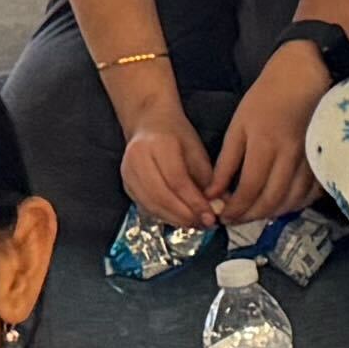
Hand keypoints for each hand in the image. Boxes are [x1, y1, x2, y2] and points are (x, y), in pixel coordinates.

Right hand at [116, 82, 227, 230]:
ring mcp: (127, 171)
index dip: (194, 203)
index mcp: (159, 144)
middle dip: (185, 215)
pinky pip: (145, 206)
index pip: (177, 180)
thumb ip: (209, 181)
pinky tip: (180, 219)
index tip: (211, 216)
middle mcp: (138, 158)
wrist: (149, 123)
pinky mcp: (126, 183)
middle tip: (204, 224)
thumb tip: (222, 208)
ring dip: (175, 220)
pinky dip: (164, 216)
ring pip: (151, 205)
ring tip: (195, 223)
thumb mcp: (197, 152)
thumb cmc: (176, 135)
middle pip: (161, 196)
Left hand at [218, 39, 331, 225]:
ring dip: (272, 213)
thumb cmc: (267, 97)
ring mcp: (309, 159)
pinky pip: (310, 193)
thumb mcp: (239, 125)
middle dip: (251, 216)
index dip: (236, 208)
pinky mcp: (321, 160)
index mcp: (264, 144)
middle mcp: (289, 155)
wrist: (303, 76)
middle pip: (271, 200)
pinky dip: (294, 204)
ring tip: (255, 213)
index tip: (223, 216)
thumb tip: (213, 193)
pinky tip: (281, 203)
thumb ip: (227, 162)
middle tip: (236, 220)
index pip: (249, 189)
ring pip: (292, 201)